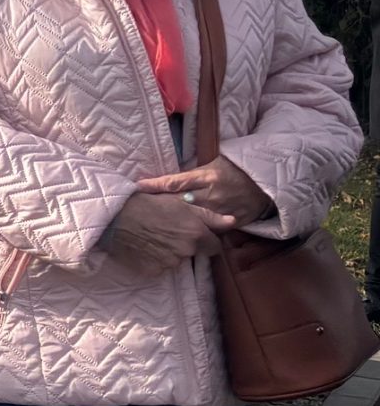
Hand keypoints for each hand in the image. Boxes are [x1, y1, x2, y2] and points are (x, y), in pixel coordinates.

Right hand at [103, 192, 232, 276]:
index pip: (214, 246)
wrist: (113, 217)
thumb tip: (233, 221)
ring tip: (152, 237)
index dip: (206, 239)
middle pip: (195, 253)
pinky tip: (144, 246)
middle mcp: (187, 251)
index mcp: (196, 233)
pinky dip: (155, 259)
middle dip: (187, 245)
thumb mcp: (178, 203)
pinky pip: (160, 267)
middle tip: (169, 232)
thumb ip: (209, 215)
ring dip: (170, 252)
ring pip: (177, 260)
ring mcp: (170, 263)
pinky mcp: (154, 271)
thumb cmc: (145, 204)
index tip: (194, 232)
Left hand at [136, 157, 273, 226]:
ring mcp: (224, 209)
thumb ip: (191, 175)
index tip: (138, 187)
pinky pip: (215, 230)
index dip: (156, 185)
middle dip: (165, 210)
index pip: (175, 181)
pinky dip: (203, 233)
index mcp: (206, 176)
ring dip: (181, 224)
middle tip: (144, 214)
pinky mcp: (235, 222)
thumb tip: (166, 180)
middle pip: (182, 204)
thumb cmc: (235, 170)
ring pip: (197, 220)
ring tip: (161, 229)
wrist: (266, 182)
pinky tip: (188, 239)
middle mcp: (213, 194)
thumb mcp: (212, 165)